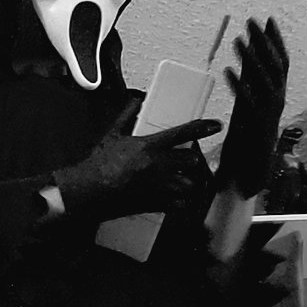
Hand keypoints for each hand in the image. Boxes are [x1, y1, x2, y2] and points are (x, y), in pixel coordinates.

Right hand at [53, 97, 221, 218]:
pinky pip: (179, 204)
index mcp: (150, 146)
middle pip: (191, 160)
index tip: (216, 125)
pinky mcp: (156, 203)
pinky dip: (180, 202)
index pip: (184, 133)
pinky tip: (175, 199)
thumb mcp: (112, 135)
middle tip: (186, 160)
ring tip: (180, 180)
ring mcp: (159, 186)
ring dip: (187, 181)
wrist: (90, 190)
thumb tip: (135, 103)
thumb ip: (126, 116)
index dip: (203, 128)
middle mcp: (159, 165)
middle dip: (191, 160)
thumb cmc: (98, 165)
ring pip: (188, 183)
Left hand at [216, 17, 288, 198]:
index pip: (279, 64)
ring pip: (265, 81)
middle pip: (275, 67)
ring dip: (251, 59)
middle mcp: (275, 105)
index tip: (267, 21)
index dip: (275, 41)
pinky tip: (229, 71)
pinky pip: (248, 104)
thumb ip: (245, 88)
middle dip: (264, 42)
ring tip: (238, 40)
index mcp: (272, 99)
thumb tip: (241, 64)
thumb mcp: (244, 110)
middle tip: (252, 21)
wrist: (244, 181)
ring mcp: (267, 117)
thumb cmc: (243, 147)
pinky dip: (239, 86)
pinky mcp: (255, 130)